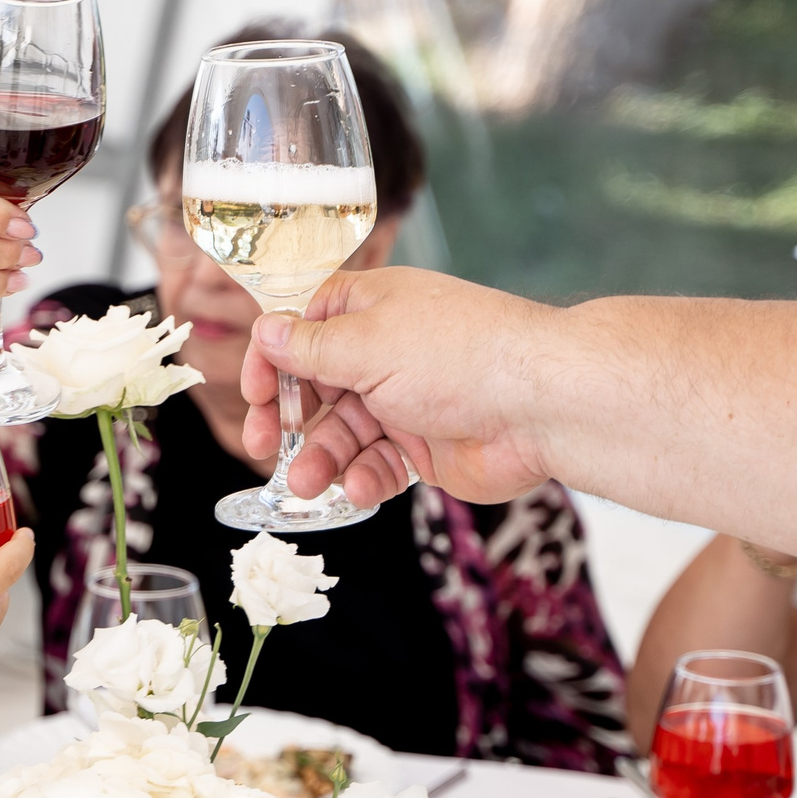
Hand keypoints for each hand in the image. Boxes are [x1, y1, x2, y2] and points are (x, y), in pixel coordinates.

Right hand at [238, 268, 564, 504]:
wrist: (544, 406)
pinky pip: (379, 464)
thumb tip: (266, 331)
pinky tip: (359, 488)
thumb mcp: (367, 345)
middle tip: (263, 446)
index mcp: (371, 308)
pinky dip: (364, 478)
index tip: (252, 392)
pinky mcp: (426, 447)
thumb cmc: (461, 357)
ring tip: (306, 483)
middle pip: (316, 385)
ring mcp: (407, 401)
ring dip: (321, 458)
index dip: (272, 359)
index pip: (304, 326)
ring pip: (344, 433)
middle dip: (287, 418)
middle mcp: (387, 351)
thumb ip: (310, 348)